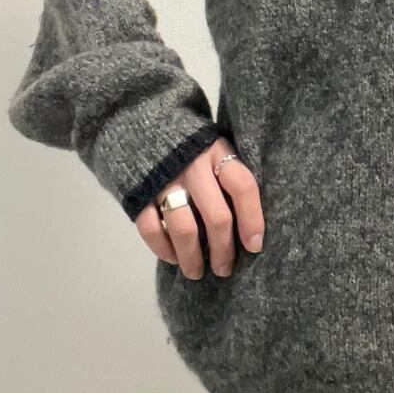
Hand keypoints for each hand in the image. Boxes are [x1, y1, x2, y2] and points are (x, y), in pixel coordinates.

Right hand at [134, 136, 264, 279]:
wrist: (137, 120)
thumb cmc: (188, 141)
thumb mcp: (213, 145)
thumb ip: (227, 172)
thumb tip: (250, 220)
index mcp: (216, 152)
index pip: (243, 186)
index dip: (253, 219)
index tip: (256, 246)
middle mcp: (192, 166)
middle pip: (216, 216)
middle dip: (223, 250)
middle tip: (225, 269)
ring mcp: (163, 180)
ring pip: (183, 228)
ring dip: (192, 257)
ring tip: (197, 272)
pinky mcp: (137, 193)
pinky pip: (151, 229)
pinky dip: (163, 248)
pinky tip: (173, 258)